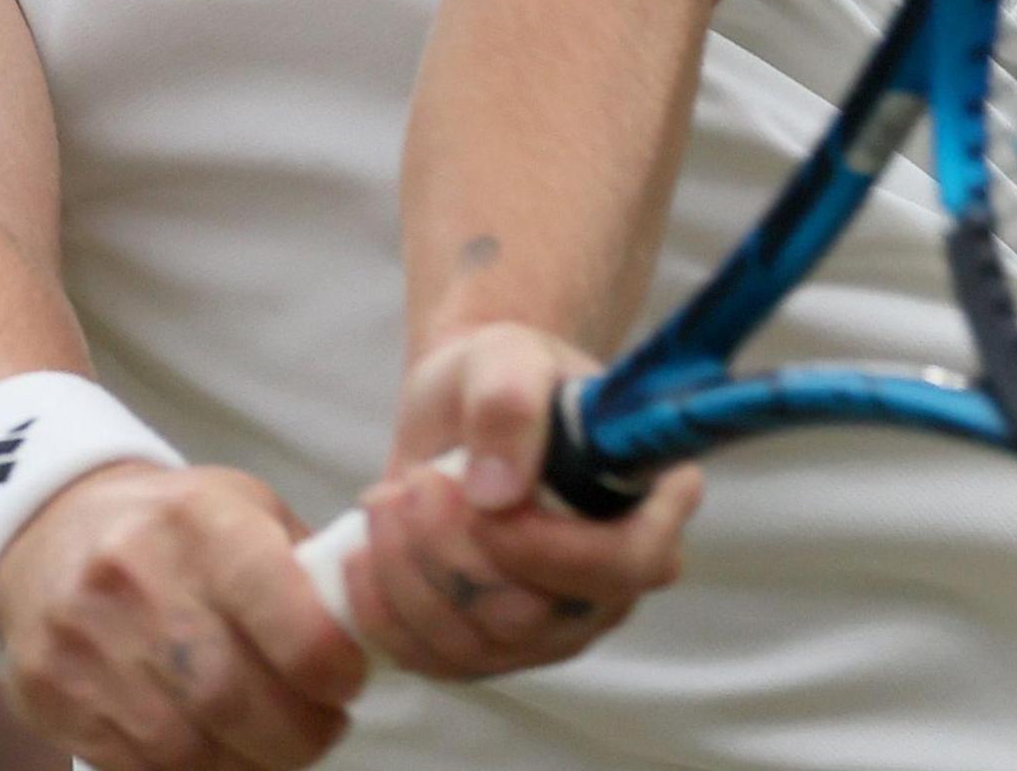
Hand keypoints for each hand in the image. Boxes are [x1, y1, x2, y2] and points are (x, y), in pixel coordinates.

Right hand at [0, 461, 367, 770]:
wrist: (52, 529)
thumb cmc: (176, 527)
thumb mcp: (246, 509)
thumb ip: (306, 568)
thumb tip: (367, 632)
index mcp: (201, 522)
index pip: (283, 616)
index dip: (330, 668)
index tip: (347, 683)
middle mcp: (134, 577)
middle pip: (233, 698)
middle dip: (298, 734)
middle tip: (323, 729)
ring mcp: (83, 640)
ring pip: (186, 747)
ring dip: (249, 763)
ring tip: (273, 743)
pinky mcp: (48, 691)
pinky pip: (138, 765)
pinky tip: (217, 748)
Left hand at [342, 321, 702, 680]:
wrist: (458, 415)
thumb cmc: (500, 380)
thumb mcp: (504, 357)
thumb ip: (509, 401)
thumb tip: (497, 491)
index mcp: (650, 505)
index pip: (628, 562)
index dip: (551, 549)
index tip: (481, 498)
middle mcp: (613, 582)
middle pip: (535, 615)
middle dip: (452, 552)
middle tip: (414, 482)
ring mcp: (555, 626)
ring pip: (475, 644)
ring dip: (408, 571)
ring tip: (386, 499)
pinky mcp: (494, 650)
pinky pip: (433, 659)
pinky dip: (383, 608)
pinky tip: (366, 550)